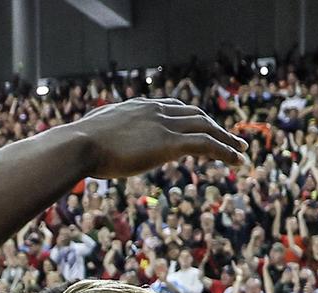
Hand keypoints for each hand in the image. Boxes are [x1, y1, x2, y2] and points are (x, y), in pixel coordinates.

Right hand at [70, 99, 248, 178]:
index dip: (189, 118)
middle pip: (194, 114)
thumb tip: (82, 148)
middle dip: (214, 125)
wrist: (79, 145)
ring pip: (205, 127)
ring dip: (226, 139)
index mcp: (137, 107)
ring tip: (241, 150)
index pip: (171, 108)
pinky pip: (205, 144)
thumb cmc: (77, 146)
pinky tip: (236, 160)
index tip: (199, 126)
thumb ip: (97, 138)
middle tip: (229, 138)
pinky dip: (225, 150)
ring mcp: (163, 125)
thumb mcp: (89, 137)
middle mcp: (155, 110)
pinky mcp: (169, 143)